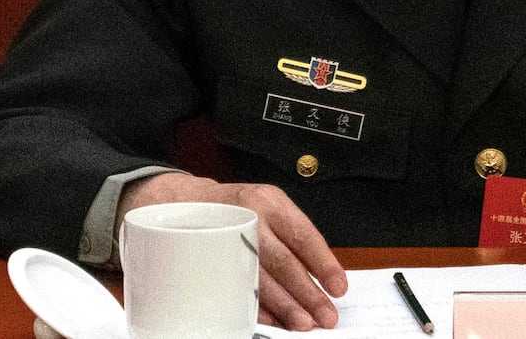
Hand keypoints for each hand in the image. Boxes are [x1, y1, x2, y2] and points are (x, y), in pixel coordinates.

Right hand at [117, 173, 347, 330]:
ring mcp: (226, 239)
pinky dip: (255, 306)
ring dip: (283, 305)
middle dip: (307, 293)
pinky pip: (235, 287)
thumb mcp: (269, 207)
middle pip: (283, 261)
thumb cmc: (238, 209)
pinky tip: (271, 319)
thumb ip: (293, 237)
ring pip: (259, 277)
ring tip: (302, 322)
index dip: (323, 264)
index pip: (303, 235)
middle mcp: (249, 218)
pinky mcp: (211, 258)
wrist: (186, 202)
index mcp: (270, 202)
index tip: (338, 287)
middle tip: (325, 315)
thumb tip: (322, 277)